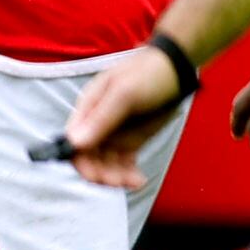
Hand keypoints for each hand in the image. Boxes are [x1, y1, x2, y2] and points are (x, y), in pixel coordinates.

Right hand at [60, 44, 193, 189]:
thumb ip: (101, 117)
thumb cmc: (148, 74)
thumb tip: (74, 143)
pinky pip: (123, 162)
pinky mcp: (131, 140)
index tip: (95, 175)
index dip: (81, 162)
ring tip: (134, 181)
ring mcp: (114, 133)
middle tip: (118, 181)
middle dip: (100, 173)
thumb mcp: (125, 93)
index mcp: (87, 110)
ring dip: (116, 177)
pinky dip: (128, 174)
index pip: (73, 143)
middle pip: (88, 157)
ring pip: (106, 163)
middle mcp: (97, 125)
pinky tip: (138, 181)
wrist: (176, 68)